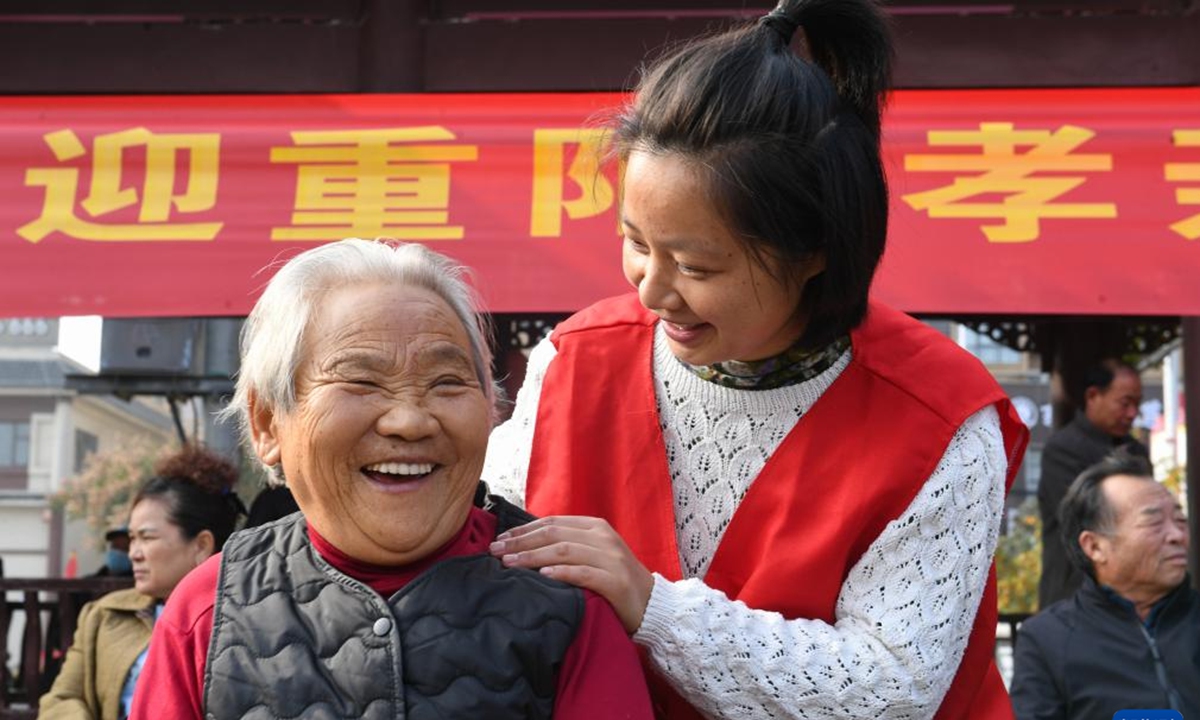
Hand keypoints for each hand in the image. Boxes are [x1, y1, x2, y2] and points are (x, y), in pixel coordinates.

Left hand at [490, 515, 653, 633]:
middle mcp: (603, 538)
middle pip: (554, 534)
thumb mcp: (593, 555)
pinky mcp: (617, 582)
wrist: (653, 605)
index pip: (552, 522)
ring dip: (532, 557)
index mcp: (595, 527)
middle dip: (521, 542)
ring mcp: (612, 558)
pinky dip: (561, 573)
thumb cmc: (615, 581)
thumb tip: (524, 544)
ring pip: (564, 551)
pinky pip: (584, 574)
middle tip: (495, 552)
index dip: (523, 530)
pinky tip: (542, 577)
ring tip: (509, 564)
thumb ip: (567, 546)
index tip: (500, 539)